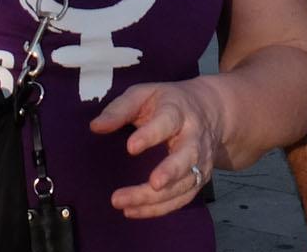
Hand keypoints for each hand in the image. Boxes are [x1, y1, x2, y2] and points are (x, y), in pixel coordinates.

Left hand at [93, 77, 225, 218]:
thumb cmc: (169, 102)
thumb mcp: (144, 94)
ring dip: (155, 198)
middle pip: (186, 157)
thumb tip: (96, 126)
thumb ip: (120, 109)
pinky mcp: (199, 179)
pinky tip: (134, 211)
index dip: (151, 134)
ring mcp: (200, 161)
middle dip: (170, 171)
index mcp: (179, 111)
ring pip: (183, 184)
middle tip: (153, 184)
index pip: (167, 121)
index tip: (131, 147)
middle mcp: (194, 138)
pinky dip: (158, 209)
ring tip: (124, 205)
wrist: (211, 110)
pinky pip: (180, 199)